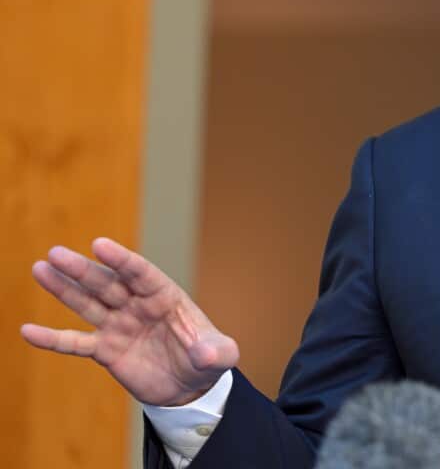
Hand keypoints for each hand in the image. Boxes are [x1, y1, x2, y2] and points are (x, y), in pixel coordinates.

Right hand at [19, 238, 238, 405]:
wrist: (189, 386)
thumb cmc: (207, 360)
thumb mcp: (221, 356)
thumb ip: (216, 352)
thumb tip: (205, 354)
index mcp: (165, 297)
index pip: (140, 273)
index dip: (121, 260)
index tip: (99, 244)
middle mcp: (138, 305)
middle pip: (107, 284)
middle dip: (83, 270)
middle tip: (56, 253)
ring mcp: (119, 325)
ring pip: (87, 303)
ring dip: (64, 288)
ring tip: (40, 268)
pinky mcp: (106, 350)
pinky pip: (75, 343)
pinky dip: (52, 338)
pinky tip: (27, 331)